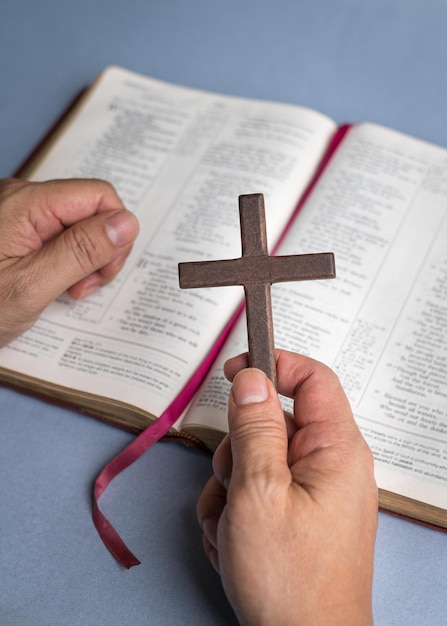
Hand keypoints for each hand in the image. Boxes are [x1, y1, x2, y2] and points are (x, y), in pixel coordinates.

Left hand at [0, 178, 138, 345]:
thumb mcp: (33, 285)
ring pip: (79, 224)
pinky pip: (59, 235)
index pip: (100, 196)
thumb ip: (82, 251)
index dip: (114, 234)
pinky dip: (67, 260)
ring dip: (84, 259)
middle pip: (91, 209)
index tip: (100, 273)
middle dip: (100, 250)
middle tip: (81, 287)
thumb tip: (128, 222)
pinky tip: (54, 282)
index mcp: (26, 203)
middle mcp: (22, 198)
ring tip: (66, 289)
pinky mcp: (16, 228)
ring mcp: (18, 213)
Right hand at [197, 350, 377, 625]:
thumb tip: (252, 379)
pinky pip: (257, 492)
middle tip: (232, 484)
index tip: (234, 371)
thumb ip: (253, 428)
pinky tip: (234, 544)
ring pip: (256, 460)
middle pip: (273, 423)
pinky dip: (236, 512)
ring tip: (232, 528)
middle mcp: (330, 466)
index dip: (272, 365)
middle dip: (237, 449)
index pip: (311, 378)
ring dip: (230, 488)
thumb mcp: (259, 492)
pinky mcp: (298, 516)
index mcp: (336, 449)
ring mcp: (313, 493)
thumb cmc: (289, 578)